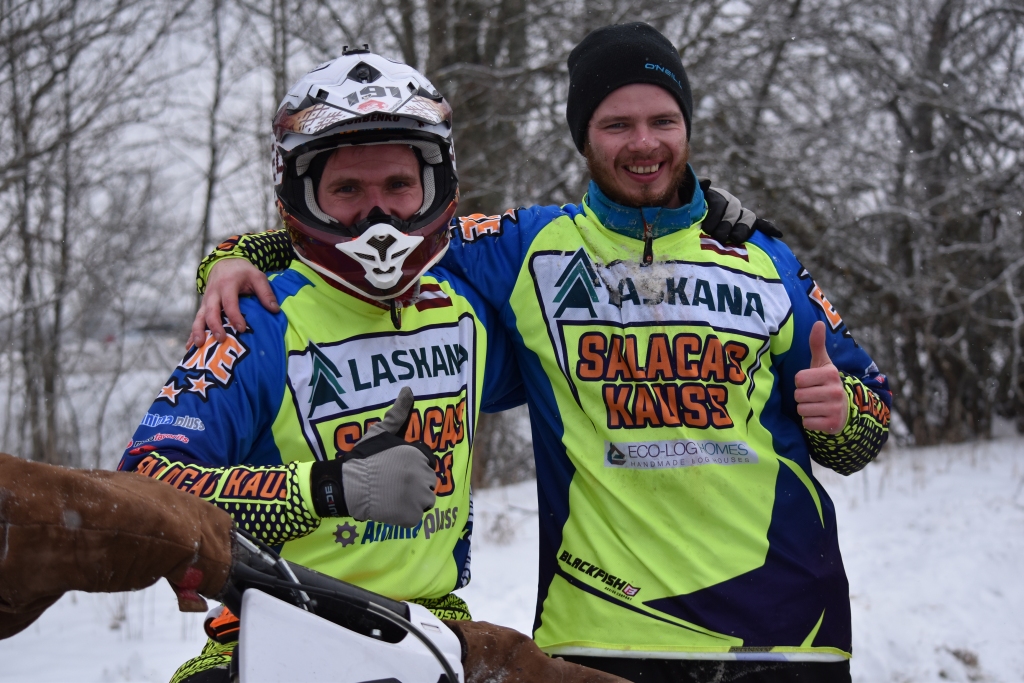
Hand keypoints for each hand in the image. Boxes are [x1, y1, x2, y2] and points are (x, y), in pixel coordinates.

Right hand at [187, 259, 278, 347]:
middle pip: (211, 311)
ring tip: (198, 345)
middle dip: (214, 326)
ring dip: (198, 331)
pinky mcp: (204, 307)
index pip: (229, 303)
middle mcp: (213, 294)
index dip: (235, 316)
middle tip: (221, 340)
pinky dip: (193, 333)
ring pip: (199, 317)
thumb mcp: (257, 276)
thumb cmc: (242, 272)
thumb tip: (275, 310)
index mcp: (227, 285)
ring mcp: (206, 301)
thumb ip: (266, 292)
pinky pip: (197, 320)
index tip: (242, 328)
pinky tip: (190, 346)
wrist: (223, 262)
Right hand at [341, 387, 436, 526]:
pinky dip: (405, 516)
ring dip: (413, 501)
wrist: (347, 486)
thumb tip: (408, 390)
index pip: (428, 464)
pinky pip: (415, 517)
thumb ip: (397, 413)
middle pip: (429, 483)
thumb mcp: (380, 432)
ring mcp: (418, 497)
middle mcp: (423, 475)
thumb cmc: (363, 459)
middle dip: (415, 484)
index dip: (414, 468)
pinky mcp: (411, 516)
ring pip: (425, 501)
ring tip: (393, 497)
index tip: (398, 471)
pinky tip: (390, 509)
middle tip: (393, 485)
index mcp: (418, 455)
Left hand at [794, 321, 848, 433]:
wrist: (844, 409)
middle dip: (802, 397)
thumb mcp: (822, 364)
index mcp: (831, 374)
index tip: (811, 383)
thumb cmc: (826, 383)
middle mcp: (836, 390)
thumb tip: (818, 322)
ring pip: (801, 409)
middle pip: (798, 395)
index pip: (798, 379)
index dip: (801, 382)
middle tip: (813, 396)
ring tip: (816, 405)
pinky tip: (819, 417)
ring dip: (805, 409)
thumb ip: (817, 345)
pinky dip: (809, 421)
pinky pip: (807, 423)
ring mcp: (836, 408)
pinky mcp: (833, 424)